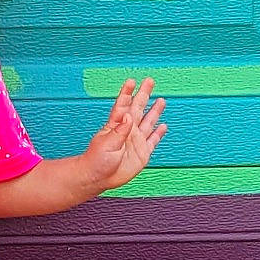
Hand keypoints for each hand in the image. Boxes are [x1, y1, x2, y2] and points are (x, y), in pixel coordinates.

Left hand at [83, 78, 166, 192]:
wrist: (98, 178)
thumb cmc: (97, 160)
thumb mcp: (107, 144)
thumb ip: (119, 131)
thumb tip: (128, 116)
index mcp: (116, 126)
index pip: (123, 105)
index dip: (127, 93)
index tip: (132, 81)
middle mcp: (128, 130)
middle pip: (138, 109)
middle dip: (144, 95)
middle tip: (149, 81)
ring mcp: (136, 141)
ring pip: (148, 122)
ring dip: (155, 111)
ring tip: (161, 100)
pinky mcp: (142, 153)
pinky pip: (153, 141)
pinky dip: (158, 134)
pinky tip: (163, 126)